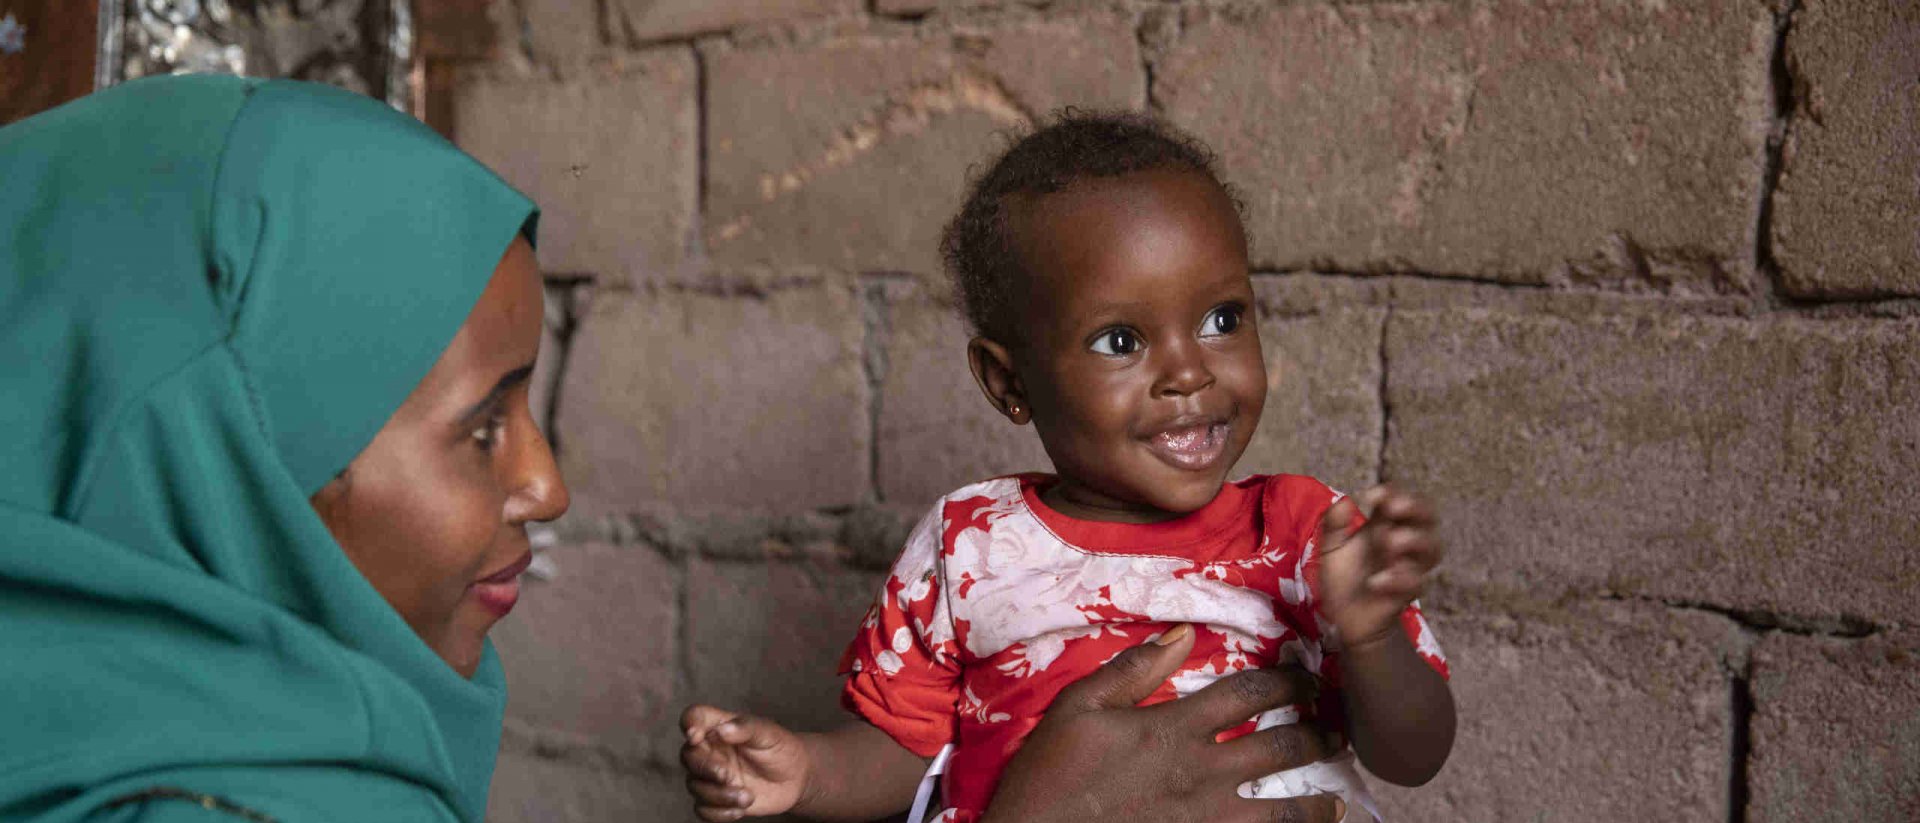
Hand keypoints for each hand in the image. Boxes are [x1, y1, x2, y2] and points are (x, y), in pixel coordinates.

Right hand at [680, 705, 810, 821]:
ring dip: (718, 795)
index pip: (694, 717)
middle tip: (727, 775)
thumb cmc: (780, 748)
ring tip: (747, 796)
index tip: (695, 735)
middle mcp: (710, 751)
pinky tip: (740, 809)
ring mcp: (711, 776)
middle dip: (705, 768)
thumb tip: (723, 729)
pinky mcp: (716, 799)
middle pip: (688, 756)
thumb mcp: (768, 733)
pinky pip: (703, 809)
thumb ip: (746, 727)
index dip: (689, 723)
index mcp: (719, 727)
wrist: (795, 778)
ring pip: (695, 786)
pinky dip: (719, 813)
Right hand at [981, 625, 1347, 822]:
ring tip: (1337, 799)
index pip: (1249, 694)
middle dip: (1318, 735)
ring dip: (1317, 802)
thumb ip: (1133, 670)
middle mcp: (1202, 773)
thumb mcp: (1078, 707)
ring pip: (1283, 811)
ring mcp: (1206, 820)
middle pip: (1281, 748)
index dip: (1287, 681)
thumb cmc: (1051, 774)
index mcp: (1175, 729)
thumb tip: (1182, 634)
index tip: (1309, 676)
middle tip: (1337, 731)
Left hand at [1316, 485, 1441, 648]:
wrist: (1345, 618)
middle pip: (1428, 518)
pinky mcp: (1407, 594)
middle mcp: (1402, 543)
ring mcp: (1408, 567)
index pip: (1401, 500)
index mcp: (1385, 525)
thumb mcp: (1331, 548)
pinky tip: (1376, 581)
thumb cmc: (1343, 578)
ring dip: (1413, 540)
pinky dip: (1398, 579)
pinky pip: (1416, 583)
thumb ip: (1334, 525)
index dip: (1393, 492)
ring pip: (1433, 549)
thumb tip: (1343, 501)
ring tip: (1388, 542)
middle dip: (1416, 508)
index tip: (1373, 495)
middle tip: (1394, 508)